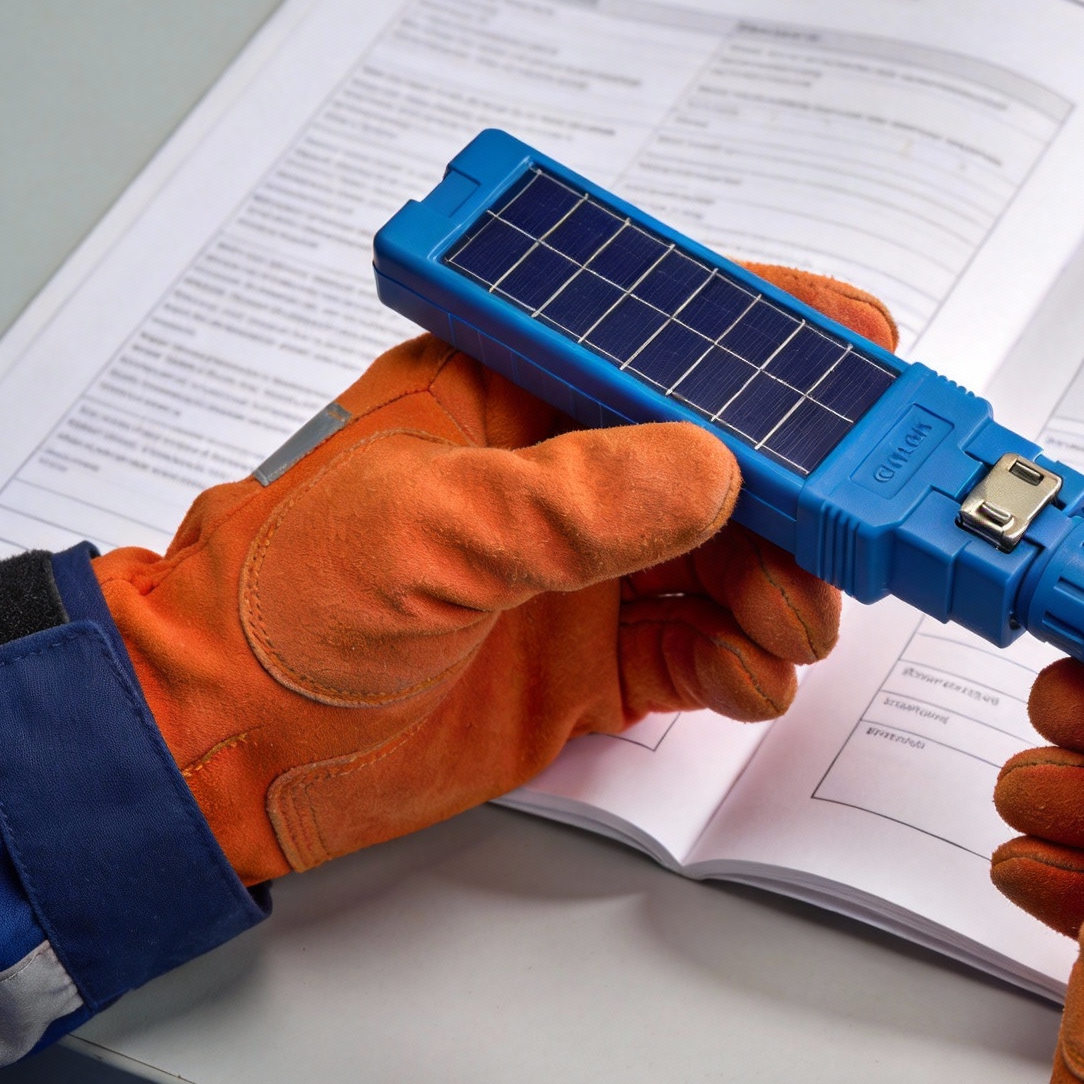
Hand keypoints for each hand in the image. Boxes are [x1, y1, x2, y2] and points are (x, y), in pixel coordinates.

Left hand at [96, 263, 895, 885]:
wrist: (223, 749)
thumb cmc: (278, 601)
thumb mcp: (426, 527)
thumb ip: (573, 501)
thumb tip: (710, 470)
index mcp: (516, 390)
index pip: (662, 335)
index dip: (767, 334)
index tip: (860, 348)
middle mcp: (566, 472)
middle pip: (728, 460)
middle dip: (800, 496)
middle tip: (844, 536)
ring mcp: (586, 570)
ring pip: (733, 561)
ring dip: (782, 591)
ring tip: (786, 628)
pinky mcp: (596, 661)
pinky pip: (705, 651)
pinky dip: (745, 665)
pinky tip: (748, 677)